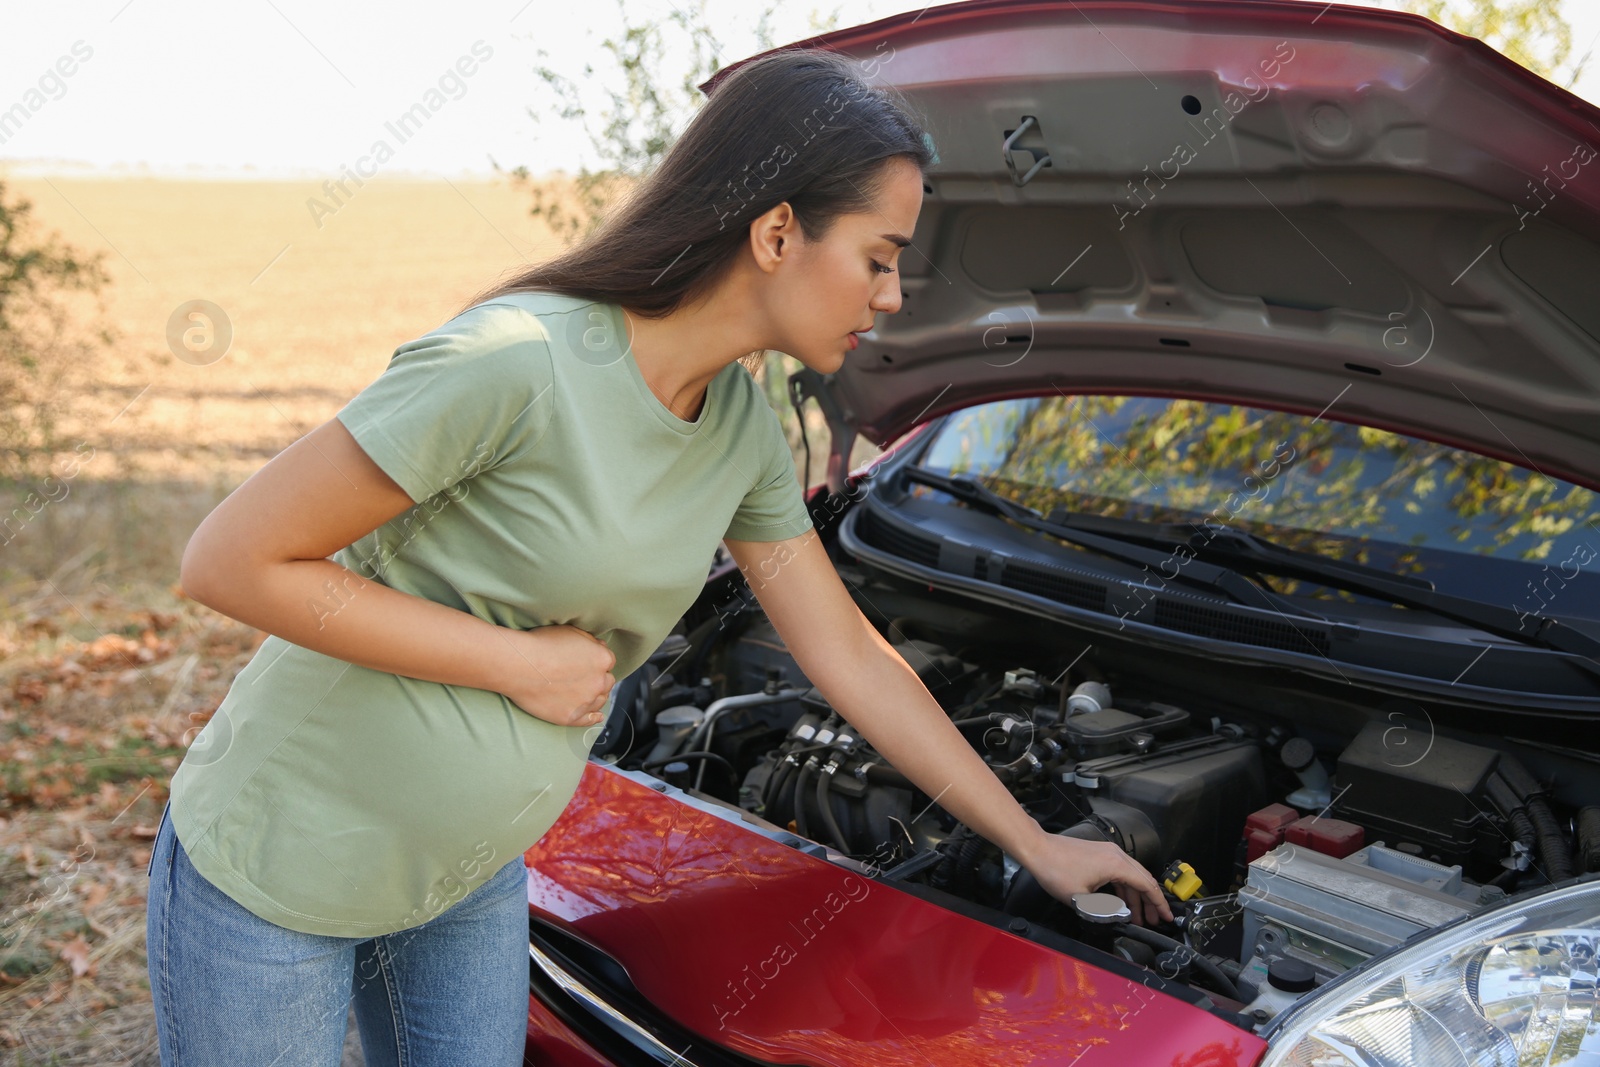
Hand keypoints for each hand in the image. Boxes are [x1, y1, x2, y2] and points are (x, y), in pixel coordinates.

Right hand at [496, 624, 616, 727]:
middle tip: (581, 677)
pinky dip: (593, 718)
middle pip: (606, 682)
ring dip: (594, 696)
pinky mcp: (571, 717)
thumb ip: (591, 641)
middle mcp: (599, 682)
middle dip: (597, 679)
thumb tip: (599, 647)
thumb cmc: (541, 645)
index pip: (608, 662)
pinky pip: (589, 720)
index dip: (595, 661)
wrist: (519, 665)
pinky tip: (596, 716)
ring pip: (600, 701)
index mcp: (602, 659)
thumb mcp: (570, 631)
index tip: (584, 662)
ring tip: (580, 692)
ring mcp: (586, 701)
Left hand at [1018, 833, 1173, 926]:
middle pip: (1142, 880)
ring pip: (1131, 877)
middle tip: (1154, 921)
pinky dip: (1124, 888)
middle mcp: (1117, 855)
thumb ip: (1106, 910)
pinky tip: (1121, 902)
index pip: (1147, 885)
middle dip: (1150, 903)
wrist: (1037, 849)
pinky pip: (1119, 873)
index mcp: (1117, 865)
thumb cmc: (1056, 870)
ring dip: (1135, 897)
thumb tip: (1121, 916)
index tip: (1166, 917)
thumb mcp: (1082, 899)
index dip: (1159, 904)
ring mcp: (1108, 853)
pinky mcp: (1099, 854)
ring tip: (1138, 917)